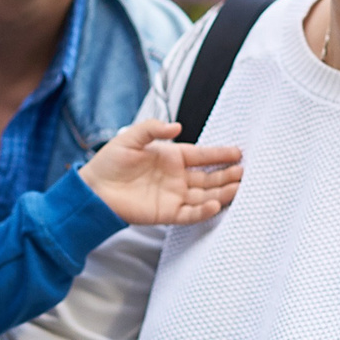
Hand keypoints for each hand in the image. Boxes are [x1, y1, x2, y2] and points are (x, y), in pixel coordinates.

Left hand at [76, 120, 243, 227]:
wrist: (93, 188)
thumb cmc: (110, 162)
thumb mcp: (131, 137)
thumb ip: (153, 129)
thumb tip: (177, 126)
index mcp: (171, 157)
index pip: (202, 155)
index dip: (220, 154)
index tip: (238, 152)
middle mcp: (176, 177)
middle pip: (209, 177)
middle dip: (227, 174)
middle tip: (246, 172)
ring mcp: (174, 195)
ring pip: (205, 195)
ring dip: (222, 192)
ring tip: (240, 188)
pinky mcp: (167, 212)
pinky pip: (190, 213)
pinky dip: (203, 210)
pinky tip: (216, 204)